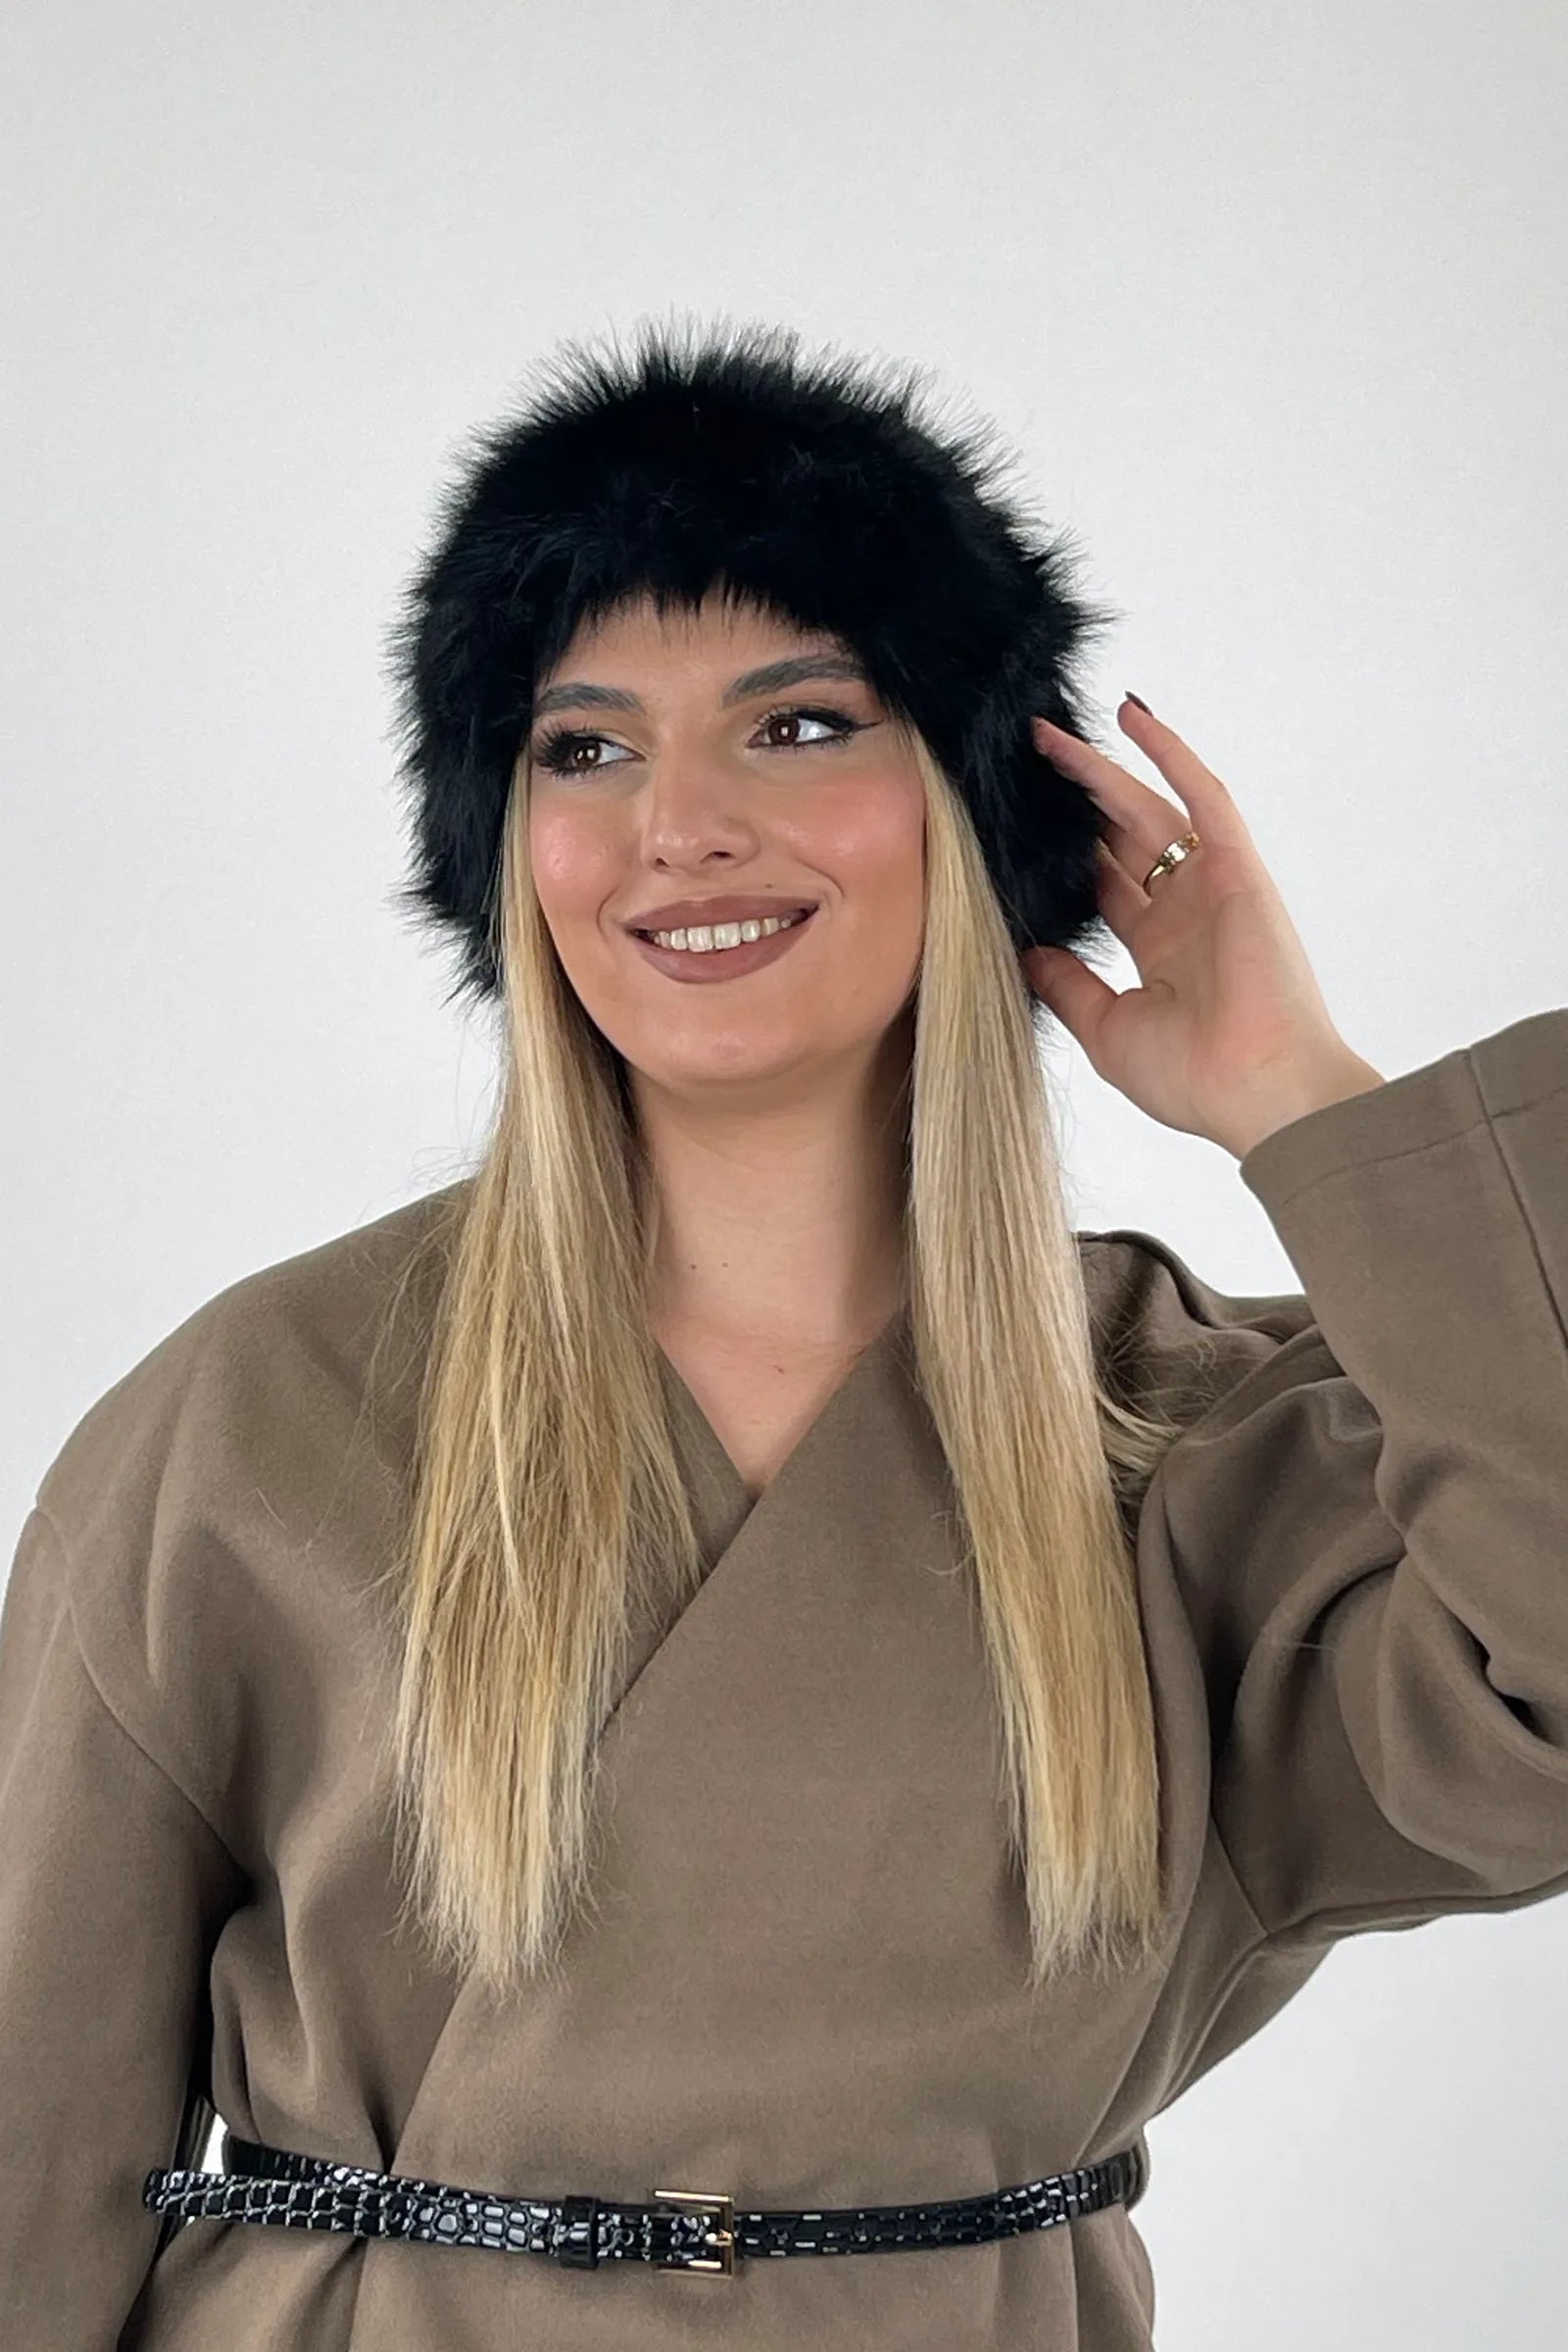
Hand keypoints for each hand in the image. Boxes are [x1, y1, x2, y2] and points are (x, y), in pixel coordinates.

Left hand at [1021, 697, 1384, 1158]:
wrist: (1261, 1091)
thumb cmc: (1196, 1078)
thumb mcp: (1107, 1029)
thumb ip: (1068, 985)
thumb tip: (1025, 953)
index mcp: (1159, 952)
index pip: (1102, 886)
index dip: (1062, 854)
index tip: (1014, 826)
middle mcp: (1184, 913)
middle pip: (1118, 840)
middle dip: (1073, 803)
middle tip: (1022, 763)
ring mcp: (1212, 886)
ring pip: (1147, 810)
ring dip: (1101, 771)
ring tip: (1048, 736)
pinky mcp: (1237, 868)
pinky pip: (1202, 796)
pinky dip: (1171, 755)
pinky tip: (1132, 717)